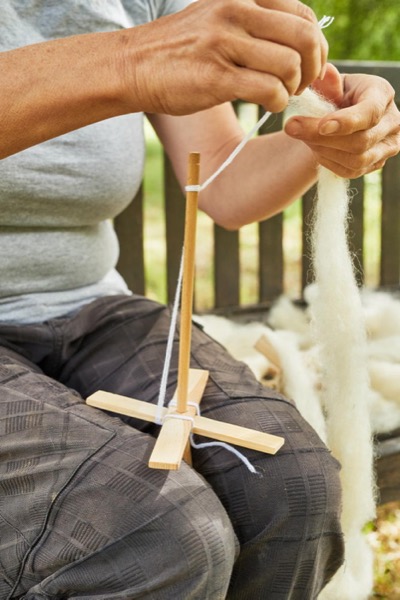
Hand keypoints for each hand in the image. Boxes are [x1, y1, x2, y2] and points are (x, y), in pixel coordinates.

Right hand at [121, 0, 327, 114]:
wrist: (134, 65)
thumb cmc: (180, 49)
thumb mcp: (217, 16)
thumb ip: (254, 20)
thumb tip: (297, 41)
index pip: (303, 13)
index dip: (316, 44)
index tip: (308, 65)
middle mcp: (236, 11)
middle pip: (304, 37)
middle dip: (313, 67)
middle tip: (301, 84)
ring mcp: (225, 43)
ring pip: (290, 64)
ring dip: (294, 87)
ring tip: (281, 95)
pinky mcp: (217, 77)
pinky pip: (269, 89)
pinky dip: (278, 102)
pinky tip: (268, 105)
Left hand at [284, 63, 399, 177]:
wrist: (341, 115)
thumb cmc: (336, 94)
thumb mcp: (332, 84)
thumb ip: (328, 82)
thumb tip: (324, 74)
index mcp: (382, 94)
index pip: (369, 112)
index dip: (346, 122)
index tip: (321, 126)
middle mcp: (392, 122)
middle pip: (361, 141)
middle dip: (323, 139)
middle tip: (292, 128)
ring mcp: (387, 146)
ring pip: (356, 161)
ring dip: (324, 152)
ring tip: (305, 138)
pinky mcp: (376, 164)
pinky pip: (350, 172)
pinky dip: (328, 163)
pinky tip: (316, 150)